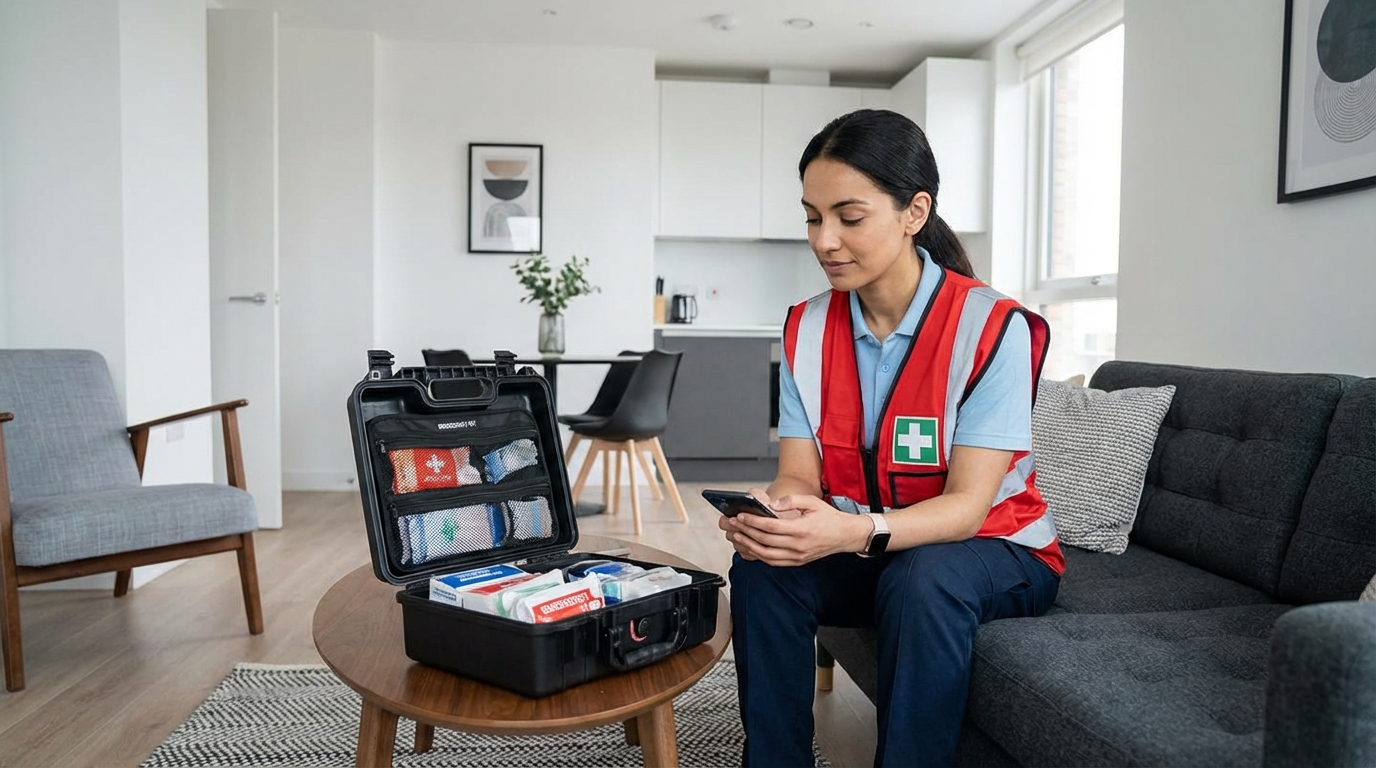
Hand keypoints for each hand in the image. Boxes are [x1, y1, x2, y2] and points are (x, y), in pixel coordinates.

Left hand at [723, 492, 871, 566]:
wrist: (845, 536)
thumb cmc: (829, 518)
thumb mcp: (812, 502)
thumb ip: (791, 500)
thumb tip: (772, 504)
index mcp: (802, 529)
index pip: (770, 526)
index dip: (753, 521)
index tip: (740, 515)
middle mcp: (798, 546)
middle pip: (765, 540)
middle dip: (746, 531)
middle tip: (733, 524)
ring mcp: (797, 556)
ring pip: (766, 555)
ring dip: (749, 545)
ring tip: (738, 536)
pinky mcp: (796, 562)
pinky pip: (773, 562)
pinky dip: (759, 555)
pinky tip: (751, 547)